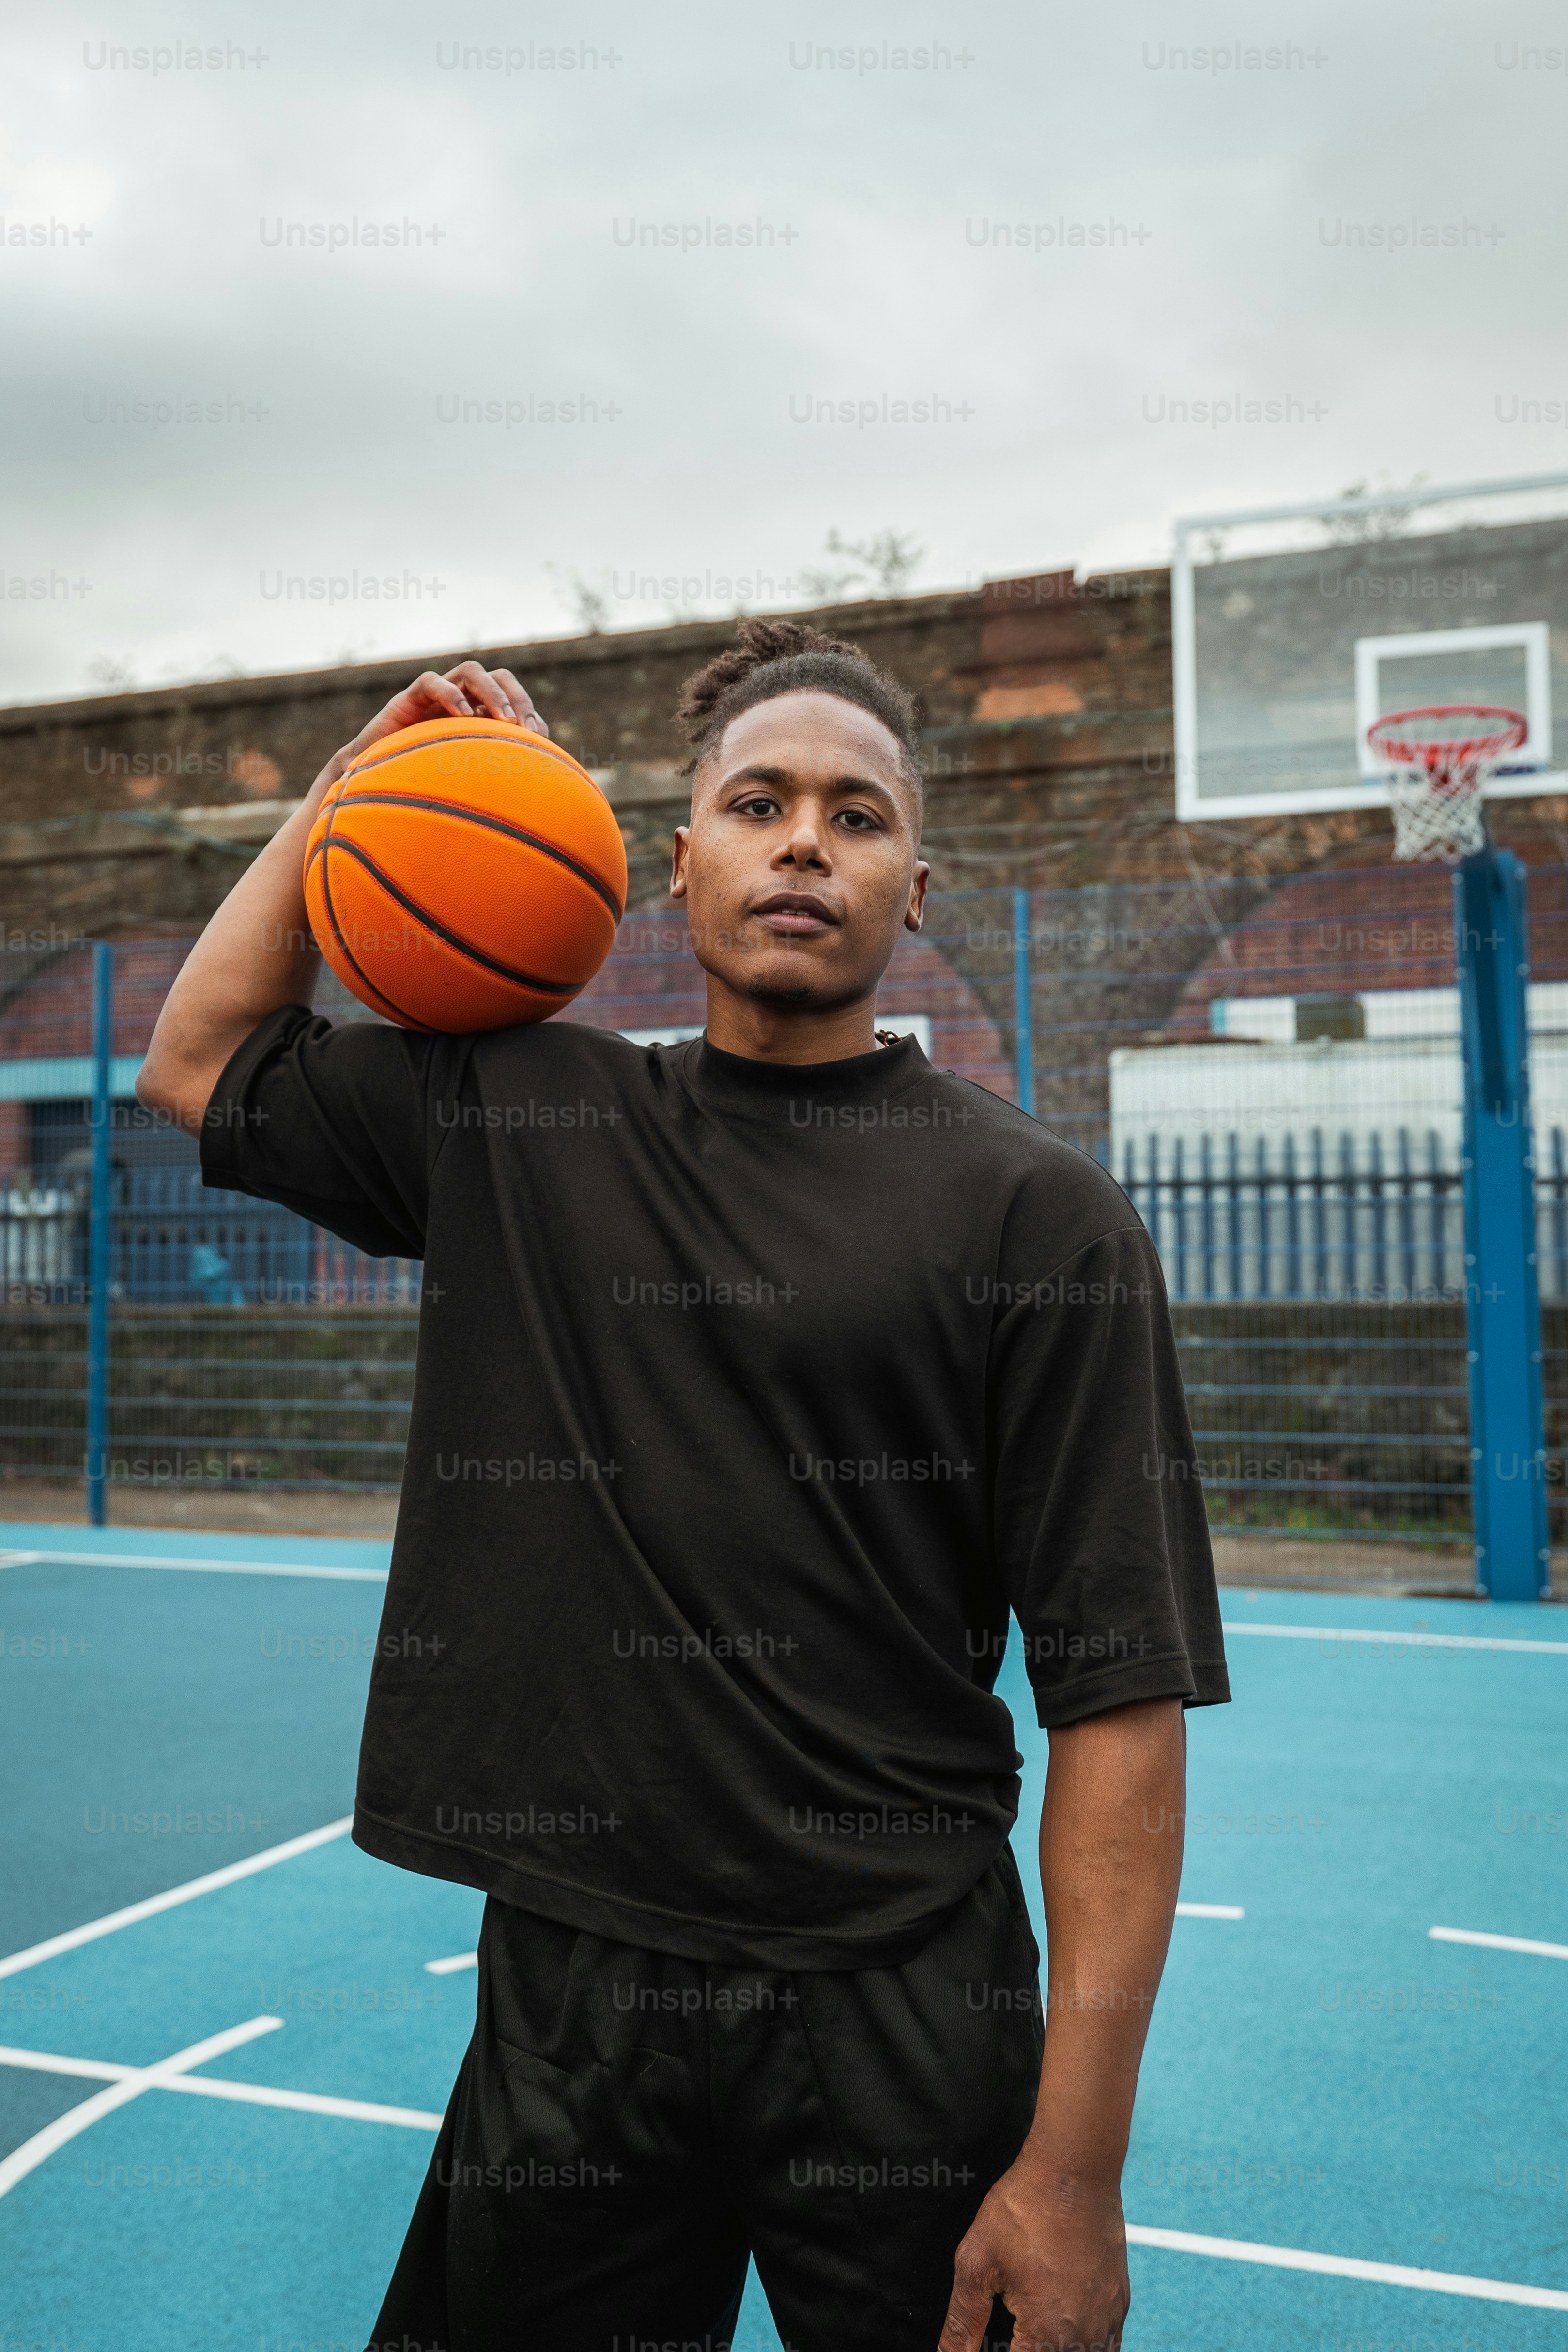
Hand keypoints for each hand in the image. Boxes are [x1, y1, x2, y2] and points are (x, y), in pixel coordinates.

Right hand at [311, 660, 549, 798]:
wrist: (370, 784)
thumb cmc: (421, 788)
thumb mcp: (466, 786)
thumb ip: (492, 782)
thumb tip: (536, 800)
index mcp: (481, 718)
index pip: (515, 701)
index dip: (532, 715)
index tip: (542, 741)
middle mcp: (462, 702)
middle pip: (501, 678)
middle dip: (519, 698)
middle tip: (527, 727)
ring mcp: (437, 697)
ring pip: (471, 672)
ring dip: (493, 691)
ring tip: (504, 718)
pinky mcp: (410, 699)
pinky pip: (432, 682)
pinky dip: (451, 694)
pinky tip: (464, 716)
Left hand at [939, 2154, 1129, 2351]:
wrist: (1076, 2168)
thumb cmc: (1026, 2206)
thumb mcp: (978, 2262)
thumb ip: (962, 2322)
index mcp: (1045, 2333)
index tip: (988, 2343)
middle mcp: (1083, 2337)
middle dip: (1025, 2349)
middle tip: (1011, 2330)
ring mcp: (1107, 2321)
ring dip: (1054, 2350)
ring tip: (1030, 2332)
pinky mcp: (1120, 2304)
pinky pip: (1107, 2347)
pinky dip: (1084, 2348)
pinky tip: (1063, 2333)